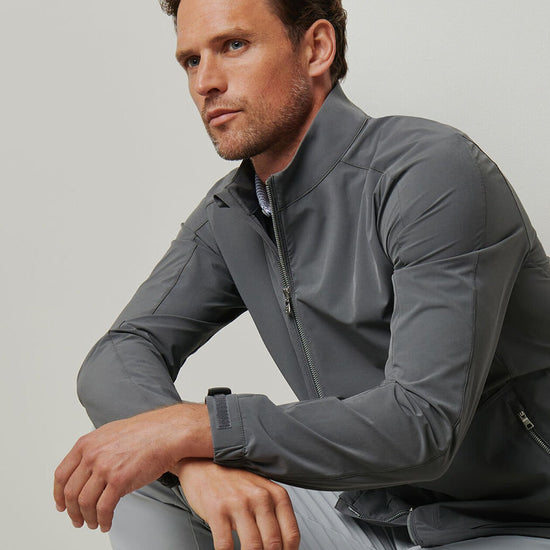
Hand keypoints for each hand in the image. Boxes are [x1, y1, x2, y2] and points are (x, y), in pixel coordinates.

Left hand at [53, 403, 211, 531]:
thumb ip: (95, 448)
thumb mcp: (111, 432)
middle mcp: (92, 455)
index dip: (58, 494)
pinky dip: (103, 520)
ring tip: (94, 523)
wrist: (167, 432)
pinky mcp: (119, 480)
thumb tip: (87, 467)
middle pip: (70, 492)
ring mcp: (105, 468)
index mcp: (87, 444)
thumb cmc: (146, 432)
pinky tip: (106, 523)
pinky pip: (104, 508)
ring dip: (87, 518)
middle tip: (78, 519)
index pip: (61, 475)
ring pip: (85, 503)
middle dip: (73, 511)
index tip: (62, 504)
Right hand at [176, 459, 299, 549]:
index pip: (291, 534)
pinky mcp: (217, 510)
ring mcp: (238, 503)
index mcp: (275, 494)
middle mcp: (260, 497)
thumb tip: (282, 547)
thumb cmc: (233, 480)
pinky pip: (226, 546)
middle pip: (273, 544)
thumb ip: (273, 515)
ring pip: (253, 547)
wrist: (203, 464)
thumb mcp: (261, 491)